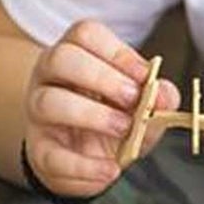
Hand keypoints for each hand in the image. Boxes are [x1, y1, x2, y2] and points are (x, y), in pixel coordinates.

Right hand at [22, 20, 177, 195]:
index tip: (145, 75)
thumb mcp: (141, 105)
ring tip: (123, 129)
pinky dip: (84, 166)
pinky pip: (52, 156)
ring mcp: (38, 112)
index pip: (86, 34)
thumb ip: (157, 97)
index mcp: (76, 54)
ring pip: (48, 102)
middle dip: (101, 77)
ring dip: (91, 115)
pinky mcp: (39, 149)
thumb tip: (165, 95)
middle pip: (60, 58)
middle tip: (133, 99)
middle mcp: (50, 77)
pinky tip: (110, 169)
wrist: (85, 160)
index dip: (117, 52)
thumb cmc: (112, 121)